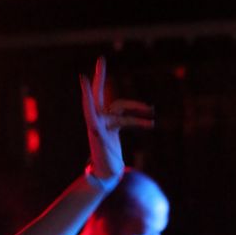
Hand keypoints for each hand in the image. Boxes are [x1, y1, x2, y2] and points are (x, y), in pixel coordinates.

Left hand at [81, 56, 154, 179]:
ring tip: (152, 112)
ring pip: (122, 107)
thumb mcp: (99, 159)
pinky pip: (127, 118)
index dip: (88, 91)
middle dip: (101, 77)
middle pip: (99, 95)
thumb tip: (91, 152)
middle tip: (101, 59)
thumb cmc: (102, 168)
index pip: (90, 104)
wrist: (105, 175)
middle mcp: (98, 121)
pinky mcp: (113, 127)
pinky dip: (138, 119)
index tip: (83, 78)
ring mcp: (106, 122)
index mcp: (93, 126)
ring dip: (136, 108)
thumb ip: (96, 153)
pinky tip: (151, 123)